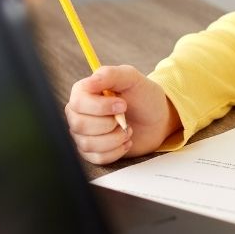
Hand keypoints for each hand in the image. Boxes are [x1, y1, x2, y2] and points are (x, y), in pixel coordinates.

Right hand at [65, 64, 180, 163]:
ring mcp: (83, 134)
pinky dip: (116, 151)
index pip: (78, 102)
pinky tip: (126, 141)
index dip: (100, 107)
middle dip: (109, 124)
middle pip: (79, 125)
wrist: (156, 120)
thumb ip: (111, 74)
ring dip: (115, 138)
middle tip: (125, 118)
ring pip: (88, 144)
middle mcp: (78, 113)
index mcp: (84, 92)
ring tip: (127, 129)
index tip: (123, 105)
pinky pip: (97, 158)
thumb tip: (90, 81)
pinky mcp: (92, 152)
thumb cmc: (143, 96)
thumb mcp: (131, 78)